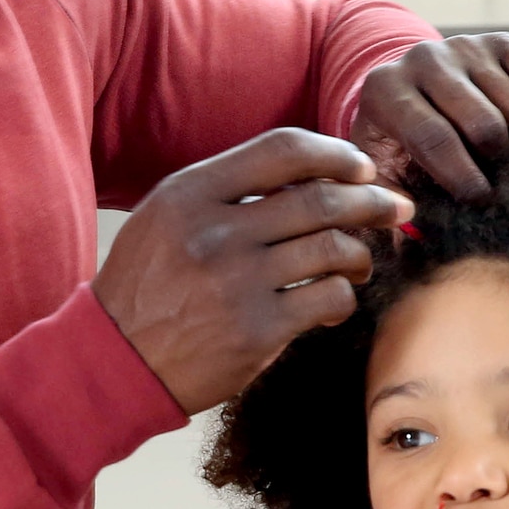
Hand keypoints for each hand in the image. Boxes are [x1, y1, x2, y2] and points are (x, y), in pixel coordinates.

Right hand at [94, 128, 413, 413]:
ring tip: (360, 263)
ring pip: (333, 249)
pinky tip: (336, 301)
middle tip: (394, 208)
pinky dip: (344, 297)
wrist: (115, 359)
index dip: (335, 154)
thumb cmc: (147, 285)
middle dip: (371, 200)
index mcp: (190, 193)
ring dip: (360, 254)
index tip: (360, 168)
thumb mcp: (165, 217)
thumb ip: (225, 190)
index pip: (282, 149)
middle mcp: (214, 232)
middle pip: (319, 198)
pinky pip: (328, 298)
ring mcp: (237, 282)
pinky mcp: (256, 330)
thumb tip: (311, 174)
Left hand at [351, 34, 508, 201]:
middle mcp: (424, 59)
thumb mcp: (379, 170)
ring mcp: (467, 47)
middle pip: (483, 122)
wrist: (412, 90)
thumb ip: (388, 203)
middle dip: (500, 166)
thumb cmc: (397, 146)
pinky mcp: (505, 43)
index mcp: (385, 90)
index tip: (483, 203)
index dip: (463, 176)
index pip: (433, 137)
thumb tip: (409, 238)